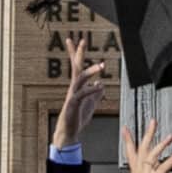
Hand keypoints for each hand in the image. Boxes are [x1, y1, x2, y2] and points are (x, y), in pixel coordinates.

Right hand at [53, 34, 107, 149]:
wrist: (69, 132)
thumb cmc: (77, 117)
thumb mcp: (90, 103)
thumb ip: (96, 93)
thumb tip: (101, 82)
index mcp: (78, 86)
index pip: (77, 66)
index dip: (77, 53)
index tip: (78, 40)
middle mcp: (74, 88)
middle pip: (76, 67)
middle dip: (78, 53)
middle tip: (82, 40)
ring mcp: (72, 95)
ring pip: (80, 79)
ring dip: (91, 71)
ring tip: (102, 65)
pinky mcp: (73, 105)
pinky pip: (83, 94)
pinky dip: (92, 89)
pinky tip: (100, 85)